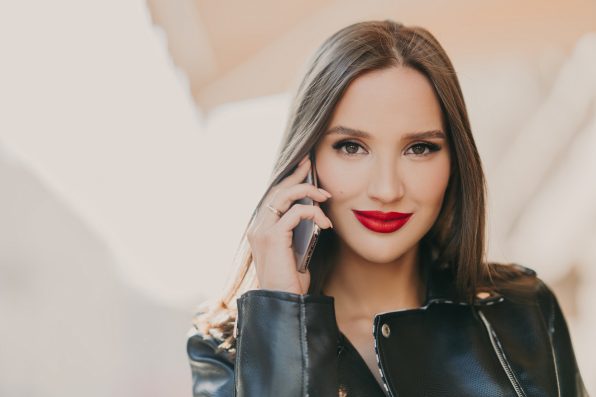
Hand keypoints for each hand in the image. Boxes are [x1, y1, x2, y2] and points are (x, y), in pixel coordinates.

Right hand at [246, 155, 332, 294]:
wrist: (284, 302)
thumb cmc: (290, 280)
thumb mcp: (294, 249)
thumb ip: (296, 230)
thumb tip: (312, 212)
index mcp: (259, 228)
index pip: (272, 196)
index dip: (287, 180)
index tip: (303, 168)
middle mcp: (256, 227)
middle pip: (277, 190)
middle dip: (296, 176)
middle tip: (311, 165)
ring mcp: (262, 231)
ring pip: (285, 196)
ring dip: (308, 192)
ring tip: (326, 196)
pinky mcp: (273, 237)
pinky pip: (296, 213)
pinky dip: (314, 214)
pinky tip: (325, 224)